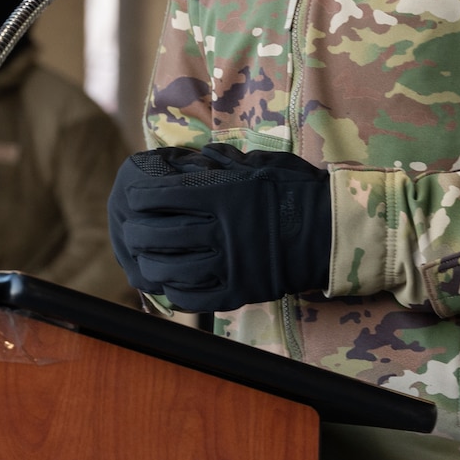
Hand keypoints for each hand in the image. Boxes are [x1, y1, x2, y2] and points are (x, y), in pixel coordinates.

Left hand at [107, 144, 331, 313]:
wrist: (331, 232)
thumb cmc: (293, 190)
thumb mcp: (255, 164)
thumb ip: (216, 163)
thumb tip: (182, 161)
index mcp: (222, 194)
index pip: (160, 196)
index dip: (138, 197)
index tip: (132, 197)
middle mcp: (222, 229)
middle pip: (158, 234)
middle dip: (135, 232)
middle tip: (129, 230)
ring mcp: (231, 265)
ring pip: (170, 270)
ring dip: (149, 264)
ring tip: (142, 259)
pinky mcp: (240, 292)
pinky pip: (195, 298)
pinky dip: (174, 292)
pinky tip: (168, 283)